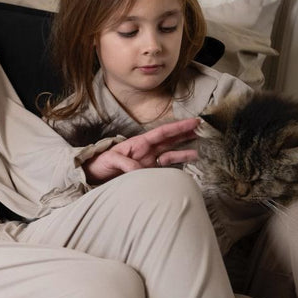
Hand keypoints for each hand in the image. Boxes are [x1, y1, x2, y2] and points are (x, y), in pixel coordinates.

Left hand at [83, 117, 199, 183]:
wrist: (93, 175)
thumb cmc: (100, 164)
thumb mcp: (110, 160)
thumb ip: (126, 163)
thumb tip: (141, 171)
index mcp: (139, 143)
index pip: (163, 132)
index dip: (179, 127)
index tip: (194, 121)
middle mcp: (146, 150)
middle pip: (170, 140)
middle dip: (186, 134)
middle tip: (203, 129)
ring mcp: (148, 161)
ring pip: (171, 153)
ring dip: (184, 151)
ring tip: (200, 150)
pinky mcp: (148, 172)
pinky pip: (165, 167)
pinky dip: (177, 165)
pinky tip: (185, 165)